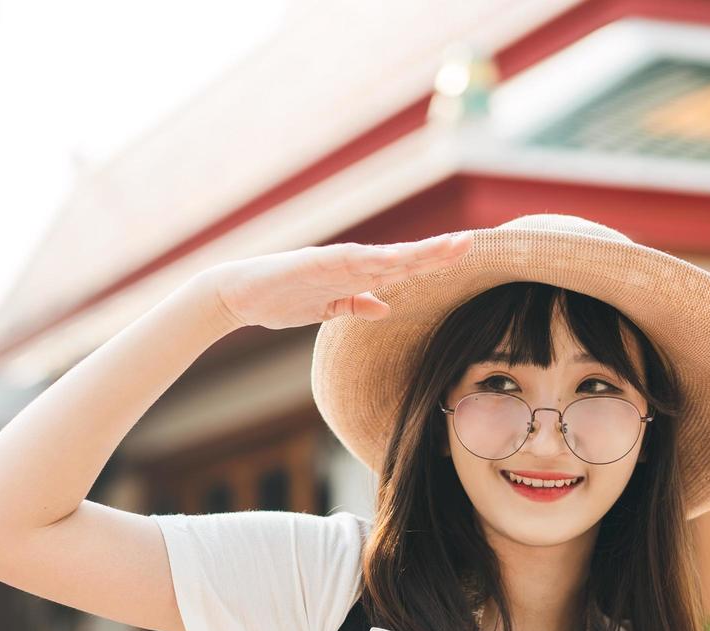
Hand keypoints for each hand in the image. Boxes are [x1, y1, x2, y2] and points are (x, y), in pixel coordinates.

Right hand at [200, 231, 473, 331]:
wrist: (238, 295)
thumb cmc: (280, 300)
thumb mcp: (326, 309)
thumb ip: (355, 305)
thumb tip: (385, 306)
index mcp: (355, 275)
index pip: (402, 267)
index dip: (432, 260)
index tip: (463, 253)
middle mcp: (350, 263)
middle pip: (401, 257)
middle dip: (435, 252)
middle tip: (471, 242)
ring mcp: (332, 262)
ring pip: (383, 256)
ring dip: (415, 252)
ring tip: (446, 247)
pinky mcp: (313, 263)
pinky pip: (347, 261)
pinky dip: (372, 260)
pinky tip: (396, 259)